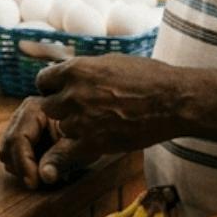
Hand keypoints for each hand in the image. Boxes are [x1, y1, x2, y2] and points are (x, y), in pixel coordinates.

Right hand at [0, 96, 91, 188]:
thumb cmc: (88, 133)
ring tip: (48, 172)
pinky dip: (25, 169)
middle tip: (42, 181)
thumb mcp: (79, 147)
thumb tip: (44, 177)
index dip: (23, 163)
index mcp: (34, 110)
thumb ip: (60, 160)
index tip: (33, 183)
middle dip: (21, 168)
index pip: (18, 138)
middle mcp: (21, 115)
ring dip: (23, 169)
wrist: (92, 125)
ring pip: (6, 154)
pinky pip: (12, 158)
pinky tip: (44, 169)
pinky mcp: (19, 138)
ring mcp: (18, 126)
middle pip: (7, 146)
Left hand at [32, 53, 190, 168]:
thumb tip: (68, 71)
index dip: (51, 88)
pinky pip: (64, 151)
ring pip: (60, 127)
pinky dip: (65, 154)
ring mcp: (81, 119)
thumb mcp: (110, 61)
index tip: (60, 93)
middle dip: (59, 109)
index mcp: (75, 69)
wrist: (173, 101)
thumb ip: (85, 69)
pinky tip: (72, 153)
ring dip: (71, 128)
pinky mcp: (93, 143)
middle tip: (77, 113)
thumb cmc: (148, 77)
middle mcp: (73, 93)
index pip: (43, 81)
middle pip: (48, 106)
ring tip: (92, 127)